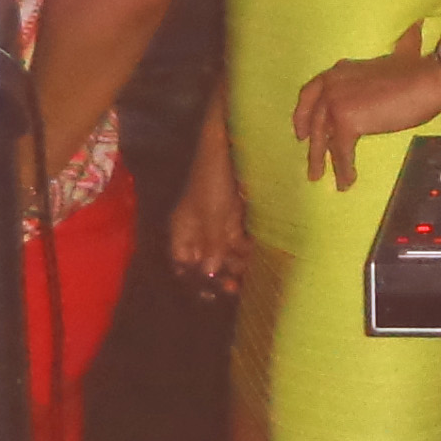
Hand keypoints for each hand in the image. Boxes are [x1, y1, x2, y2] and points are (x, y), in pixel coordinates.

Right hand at [171, 120, 247, 292]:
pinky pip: (238, 241)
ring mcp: (215, 223)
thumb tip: (208, 274)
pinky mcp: (233, 216)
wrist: (228, 145)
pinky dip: (246, 251)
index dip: (192, 280)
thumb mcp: (211, 213)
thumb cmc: (211, 178)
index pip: (181, 262)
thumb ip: (210, 243)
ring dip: (235, 266)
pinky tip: (259, 260)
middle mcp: (196, 230)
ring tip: (251, 279)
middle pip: (204, 262)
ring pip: (223, 253)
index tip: (209, 294)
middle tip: (235, 289)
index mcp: (182, 230)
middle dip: (218, 276)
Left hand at [293, 31, 440, 189]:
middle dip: (310, 142)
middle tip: (309, 159)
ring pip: (322, 137)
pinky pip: (341, 152)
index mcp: (338, 71)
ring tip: (319, 178)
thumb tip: (408, 38)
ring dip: (321, 161)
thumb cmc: (416, 74)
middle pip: (313, 118)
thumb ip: (383, 66)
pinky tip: (347, 182)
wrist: (426, 81)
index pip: (311, 92)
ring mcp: (336, 102)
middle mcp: (331, 84)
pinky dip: (343, 169)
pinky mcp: (345, 122)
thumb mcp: (389, 65)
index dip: (303, 113)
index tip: (302, 130)